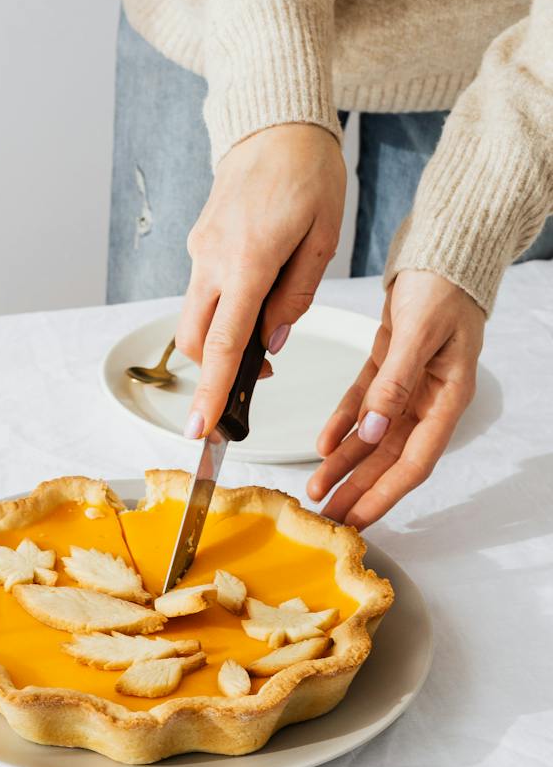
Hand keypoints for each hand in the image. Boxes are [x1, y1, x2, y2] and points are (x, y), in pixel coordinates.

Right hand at [176, 124, 345, 437]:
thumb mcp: (323, 237)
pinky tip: (255, 300)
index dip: (210, 394)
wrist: (275, 122)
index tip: (199, 431)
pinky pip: (204, 292)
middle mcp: (213, 260)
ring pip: (194, 319)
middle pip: (195, 341)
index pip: (221, 344)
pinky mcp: (200, 243)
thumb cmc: (309, 173)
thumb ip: (297, 295)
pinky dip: (222, 312)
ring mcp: (201, 251)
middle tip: (251, 388)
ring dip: (219, 342)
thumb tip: (272, 341)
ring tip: (262, 339)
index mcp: (248, 262)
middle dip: (211, 375)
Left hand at [307, 270, 483, 527]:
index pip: (415, 461)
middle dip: (359, 489)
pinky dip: (342, 425)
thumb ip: (395, 383)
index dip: (385, 494)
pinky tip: (322, 445)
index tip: (358, 518)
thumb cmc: (442, 285)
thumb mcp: (418, 333)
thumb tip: (375, 432)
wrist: (441, 248)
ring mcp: (409, 385)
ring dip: (345, 464)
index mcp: (448, 397)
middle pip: (390, 458)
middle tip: (329, 517)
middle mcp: (429, 398)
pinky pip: (361, 405)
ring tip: (318, 489)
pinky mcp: (388, 366)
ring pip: (373, 437)